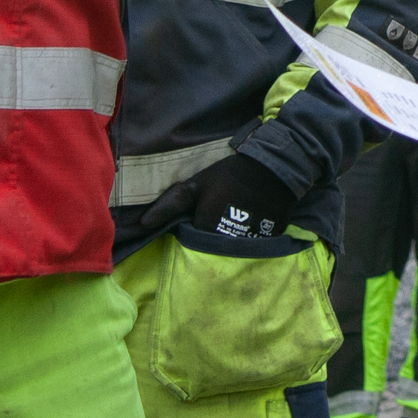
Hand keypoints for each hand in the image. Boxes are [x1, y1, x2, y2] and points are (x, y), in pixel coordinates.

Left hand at [140, 146, 309, 241]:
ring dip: (230, 240)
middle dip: (212, 237)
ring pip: (232, 250)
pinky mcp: (268, 240)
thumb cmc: (230, 174)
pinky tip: (252, 221)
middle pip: (212, 249)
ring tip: (237, 218)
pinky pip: (253, 246)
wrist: (273, 166)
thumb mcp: (198, 184)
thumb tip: (143, 224)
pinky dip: (249, 238)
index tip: (201, 215)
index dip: (194, 230)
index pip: (192, 243)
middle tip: (220, 215)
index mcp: (205, 230)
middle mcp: (225, 243)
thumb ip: (171, 204)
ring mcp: (249, 244)